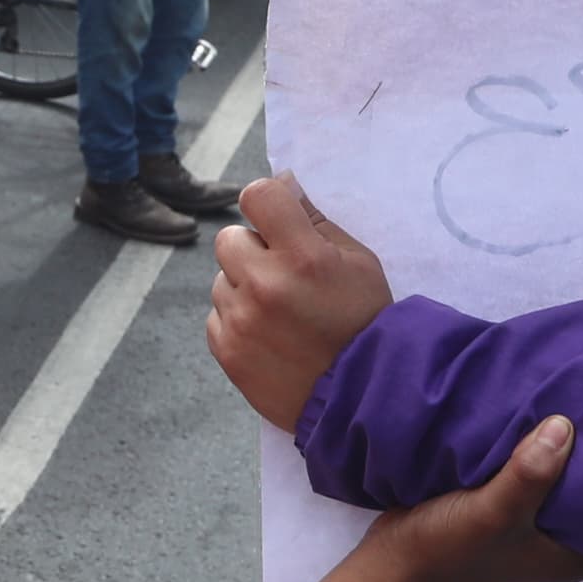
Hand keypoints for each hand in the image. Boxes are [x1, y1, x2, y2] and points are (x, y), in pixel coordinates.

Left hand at [208, 170, 392, 428]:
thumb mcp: (359, 263)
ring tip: (281, 314)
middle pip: (229, 238)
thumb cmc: (365, 322)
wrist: (362, 397)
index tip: (279, 221)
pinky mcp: (227, 350)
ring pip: (221, 280)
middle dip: (254, 250)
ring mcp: (241, 319)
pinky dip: (237, 321)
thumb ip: (317, 222)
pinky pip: (216, 316)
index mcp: (302, 256)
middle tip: (283, 275)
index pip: (257, 195)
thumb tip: (284, 184)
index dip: (269, 204)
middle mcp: (264, 284)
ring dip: (244, 288)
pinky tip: (269, 337)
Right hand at [363, 415, 582, 581]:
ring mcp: (534, 522)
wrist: (392, 559)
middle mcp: (559, 540)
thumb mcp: (491, 512)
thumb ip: (528, 475)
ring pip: (570, 484)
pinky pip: (540, 474)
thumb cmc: (447, 547)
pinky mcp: (509, 503)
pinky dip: (546, 451)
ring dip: (578, 454)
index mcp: (569, 556)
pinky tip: (550, 415)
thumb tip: (566, 426)